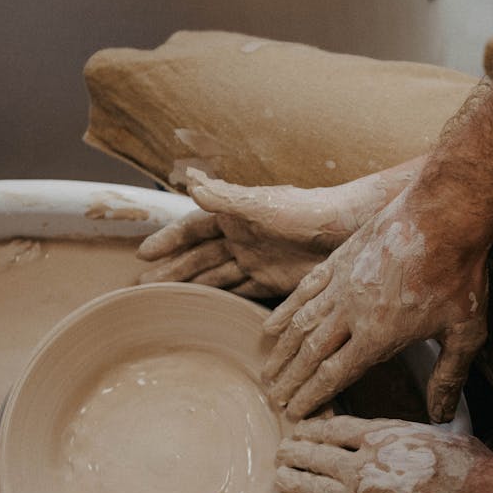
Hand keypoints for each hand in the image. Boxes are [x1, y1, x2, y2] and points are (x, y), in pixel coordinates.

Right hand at [136, 165, 414, 297]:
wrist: (350, 230)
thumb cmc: (308, 211)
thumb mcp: (263, 205)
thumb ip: (226, 196)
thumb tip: (188, 179)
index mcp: (236, 216)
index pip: (194, 228)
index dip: (169, 240)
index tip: (143, 254)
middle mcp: (242, 238)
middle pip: (199, 256)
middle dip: (171, 269)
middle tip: (142, 286)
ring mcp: (257, 260)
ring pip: (215, 276)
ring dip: (191, 286)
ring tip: (164, 301)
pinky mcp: (274, 281)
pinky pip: (240, 292)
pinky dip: (222, 300)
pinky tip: (205, 313)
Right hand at [262, 187, 487, 421]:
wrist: (446, 214)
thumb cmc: (459, 273)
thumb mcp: (465, 332)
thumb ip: (449, 376)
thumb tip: (441, 416)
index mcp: (378, 336)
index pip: (334, 375)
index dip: (312, 397)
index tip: (295, 413)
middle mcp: (352, 313)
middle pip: (310, 354)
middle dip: (290, 380)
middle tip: (273, 398)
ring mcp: (341, 284)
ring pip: (301, 324)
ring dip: (282, 351)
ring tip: (268, 370)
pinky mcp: (339, 260)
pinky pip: (304, 290)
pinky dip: (285, 310)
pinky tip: (273, 324)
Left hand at [276, 416, 492, 492]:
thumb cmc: (471, 474)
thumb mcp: (440, 436)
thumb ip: (412, 437)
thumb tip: (409, 437)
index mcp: (382, 436)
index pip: (335, 428)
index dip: (313, 428)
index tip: (300, 429)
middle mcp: (363, 466)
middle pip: (315, 456)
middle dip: (294, 452)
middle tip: (281, 451)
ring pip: (312, 488)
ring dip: (292, 481)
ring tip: (280, 476)